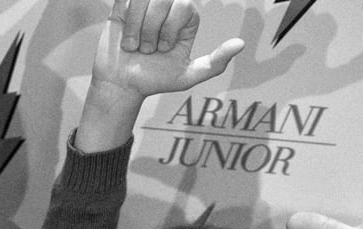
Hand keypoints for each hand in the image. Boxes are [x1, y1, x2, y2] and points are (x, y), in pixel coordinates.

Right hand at [78, 0, 242, 151]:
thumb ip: (215, 63)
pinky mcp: (124, 5)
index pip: (183, 6)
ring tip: (134, 44)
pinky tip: (125, 36)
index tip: (162, 49)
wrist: (122, 85)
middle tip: (147, 49)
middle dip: (152, 30)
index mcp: (186, 18)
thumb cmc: (153, 80)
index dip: (169, 29)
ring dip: (137, 27)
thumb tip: (240, 44)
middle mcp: (168, 7)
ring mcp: (146, 5)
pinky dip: (126, 21)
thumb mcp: (187, 76)